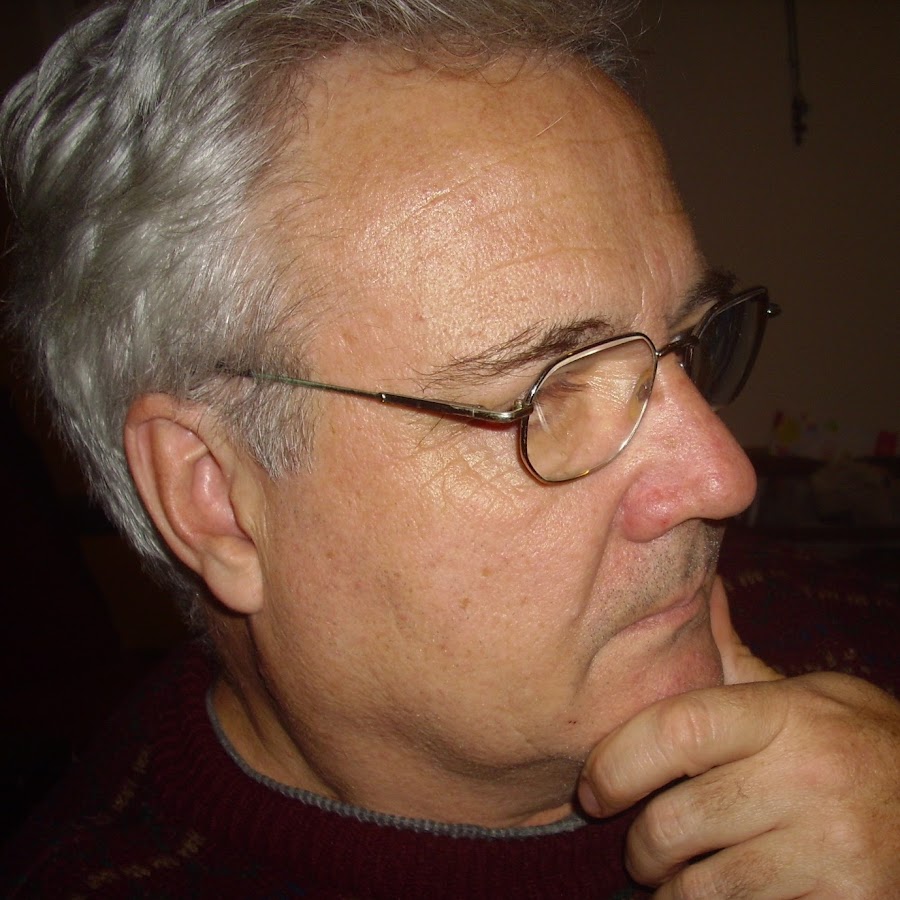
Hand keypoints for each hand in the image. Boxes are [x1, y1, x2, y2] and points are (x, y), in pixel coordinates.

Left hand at [578, 578, 899, 897]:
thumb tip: (691, 586)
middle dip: (641, 845)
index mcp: (786, 715)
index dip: (617, 762)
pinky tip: (723, 898)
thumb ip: (732, 659)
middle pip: (677, 820)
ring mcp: (834, 848)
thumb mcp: (801, 694)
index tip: (593, 789)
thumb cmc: (853, 745)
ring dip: (674, 891)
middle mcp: (810, 777)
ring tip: (675, 879)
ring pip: (705, 886)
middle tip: (640, 848)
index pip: (678, 729)